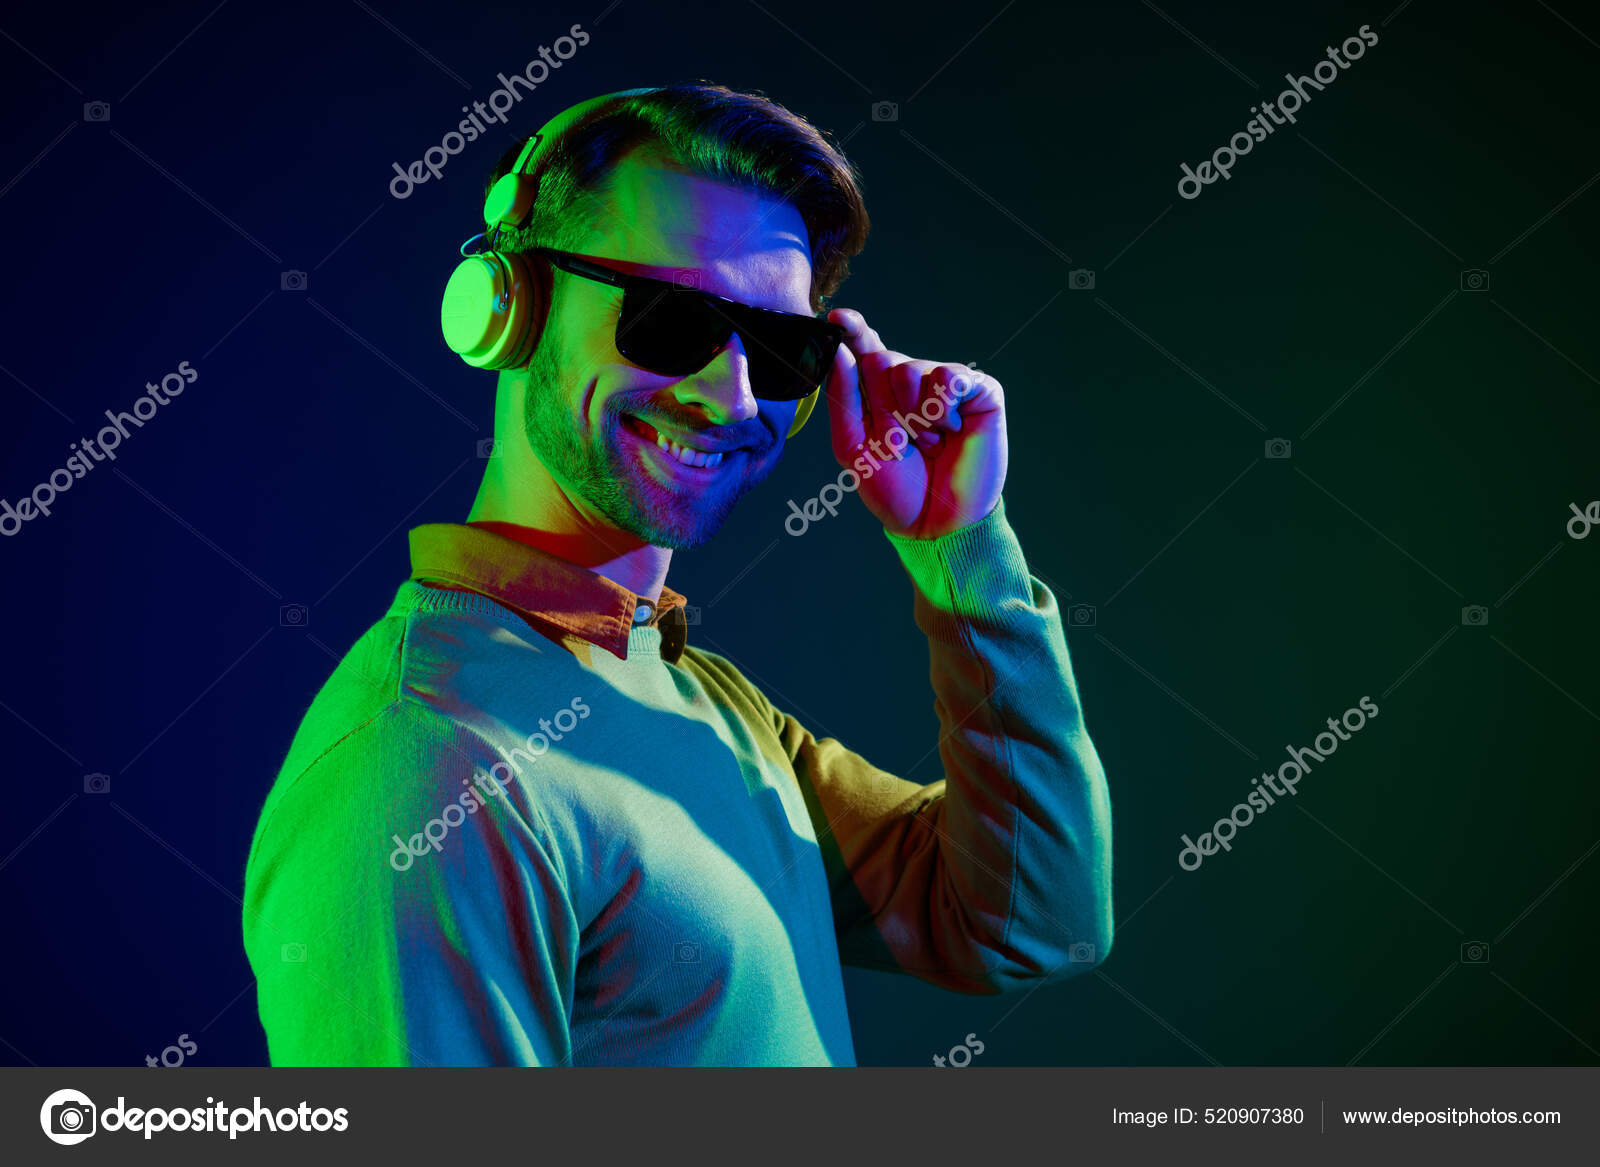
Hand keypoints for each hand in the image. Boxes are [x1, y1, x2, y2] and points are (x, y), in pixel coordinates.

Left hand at [821, 308, 1006, 538]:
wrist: (938, 522)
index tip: (838, 318)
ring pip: (909, 369)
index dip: (853, 330)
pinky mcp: (979, 390)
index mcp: (881, 393)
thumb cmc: (897, 489)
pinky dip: (943, 408)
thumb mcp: (853, 446)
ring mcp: (946, 385)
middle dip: (882, 408)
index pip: (864, 350)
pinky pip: (949, 377)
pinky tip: (952, 431)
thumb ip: (843, 397)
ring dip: (911, 416)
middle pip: (880, 360)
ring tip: (928, 442)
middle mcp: (913, 382)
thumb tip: (840, 349)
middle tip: (900, 444)